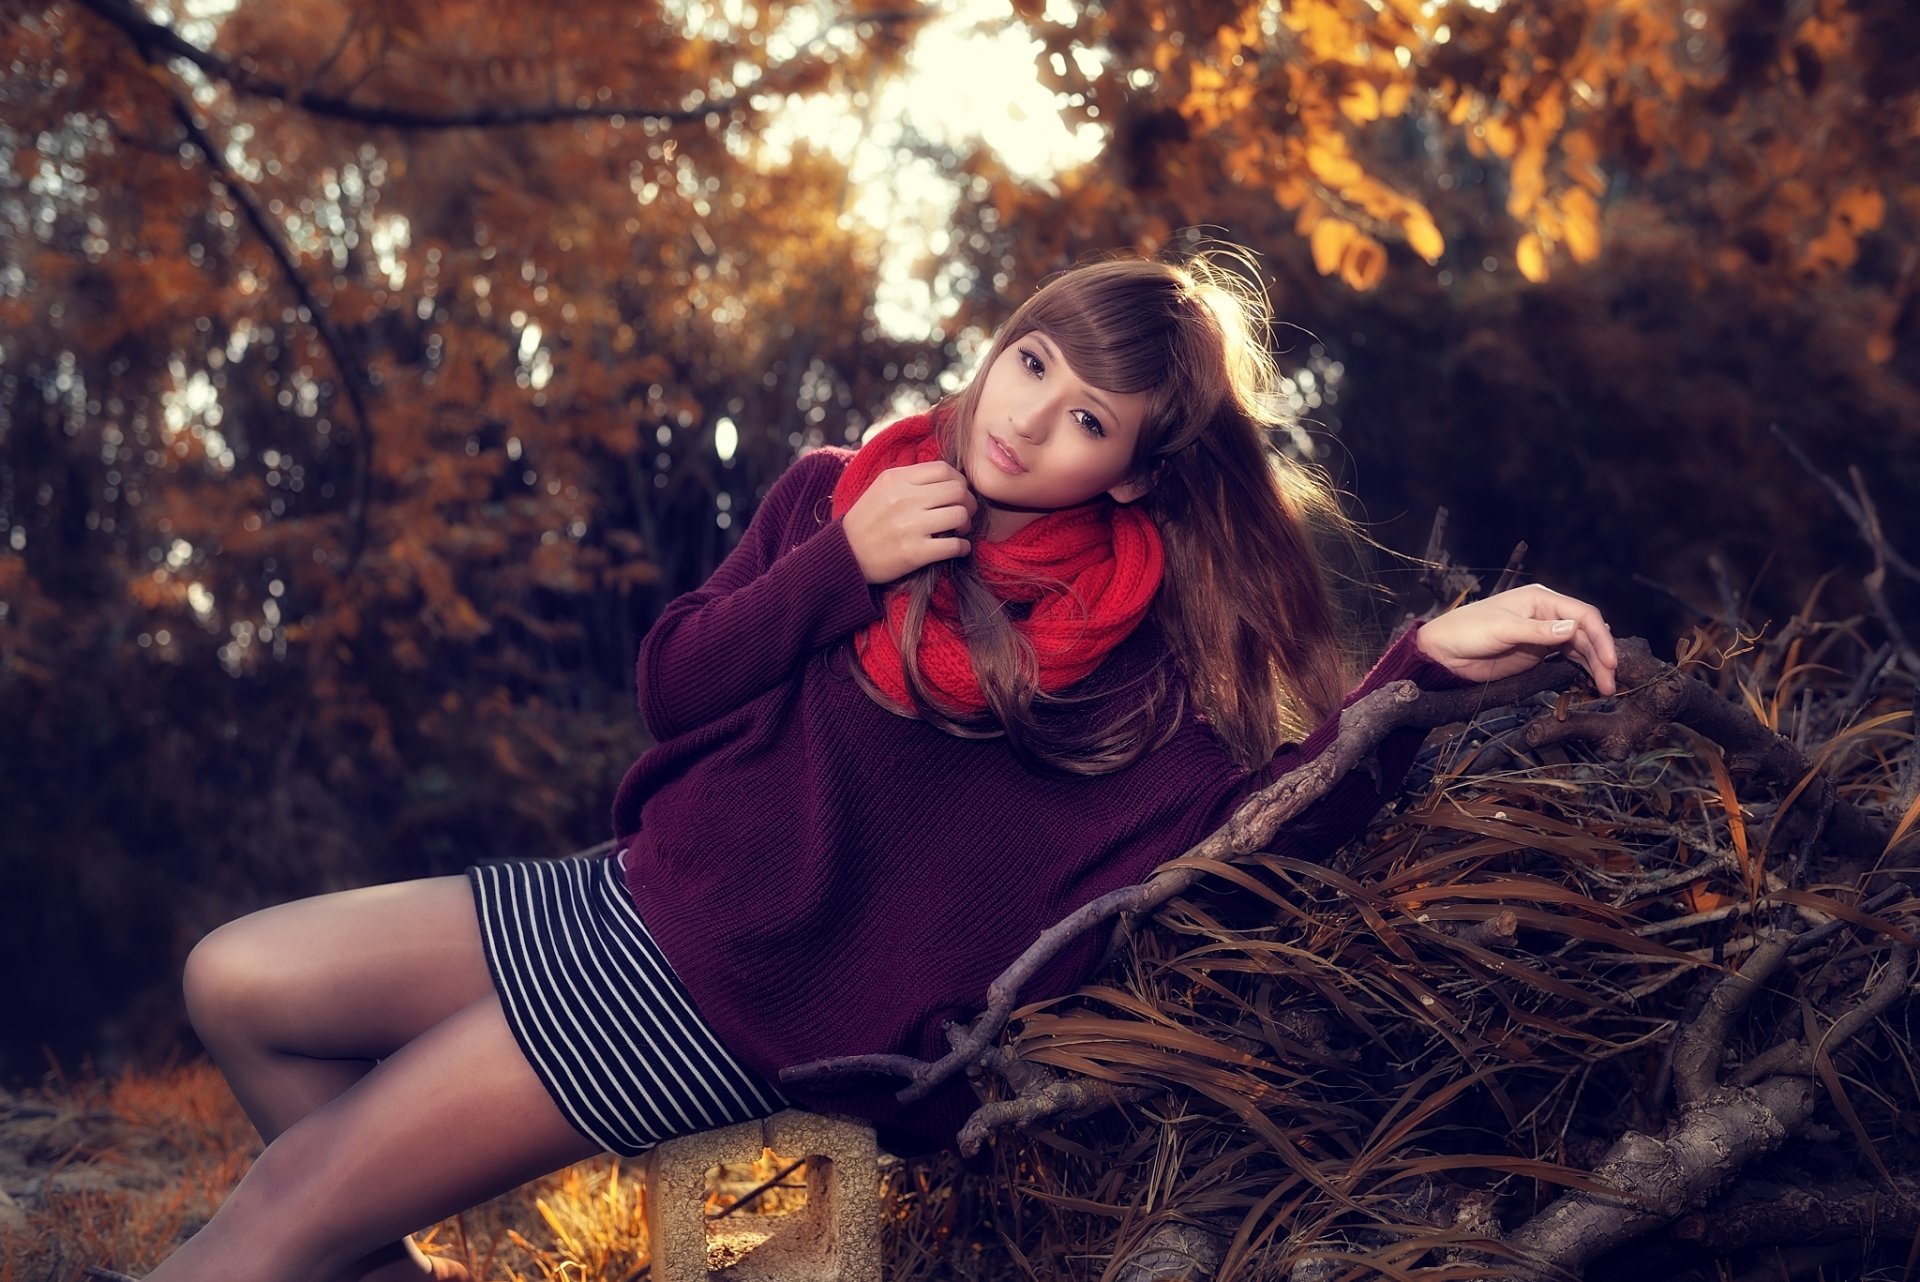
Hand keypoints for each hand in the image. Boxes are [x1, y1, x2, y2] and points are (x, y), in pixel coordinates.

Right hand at [842, 461, 977, 583]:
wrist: (845, 554)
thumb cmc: (867, 520)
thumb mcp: (882, 487)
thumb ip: (911, 478)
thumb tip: (948, 477)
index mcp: (897, 479)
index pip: (944, 469)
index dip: (959, 480)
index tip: (958, 492)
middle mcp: (904, 499)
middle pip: (957, 491)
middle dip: (968, 502)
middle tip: (964, 512)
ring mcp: (910, 526)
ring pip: (959, 515)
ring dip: (966, 524)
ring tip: (960, 530)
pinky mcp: (914, 552)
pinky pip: (954, 545)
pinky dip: (963, 547)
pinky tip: (959, 548)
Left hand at [1415, 584, 1617, 695]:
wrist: (1444, 652)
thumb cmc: (1467, 631)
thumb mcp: (1501, 629)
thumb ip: (1536, 631)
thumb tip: (1573, 628)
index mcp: (1541, 599)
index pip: (1583, 614)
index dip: (1600, 636)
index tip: (1609, 661)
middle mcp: (1547, 614)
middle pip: (1586, 633)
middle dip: (1601, 656)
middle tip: (1610, 682)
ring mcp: (1544, 634)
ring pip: (1580, 648)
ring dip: (1594, 666)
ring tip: (1605, 688)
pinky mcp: (1538, 653)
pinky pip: (1568, 659)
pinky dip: (1581, 669)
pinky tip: (1591, 681)